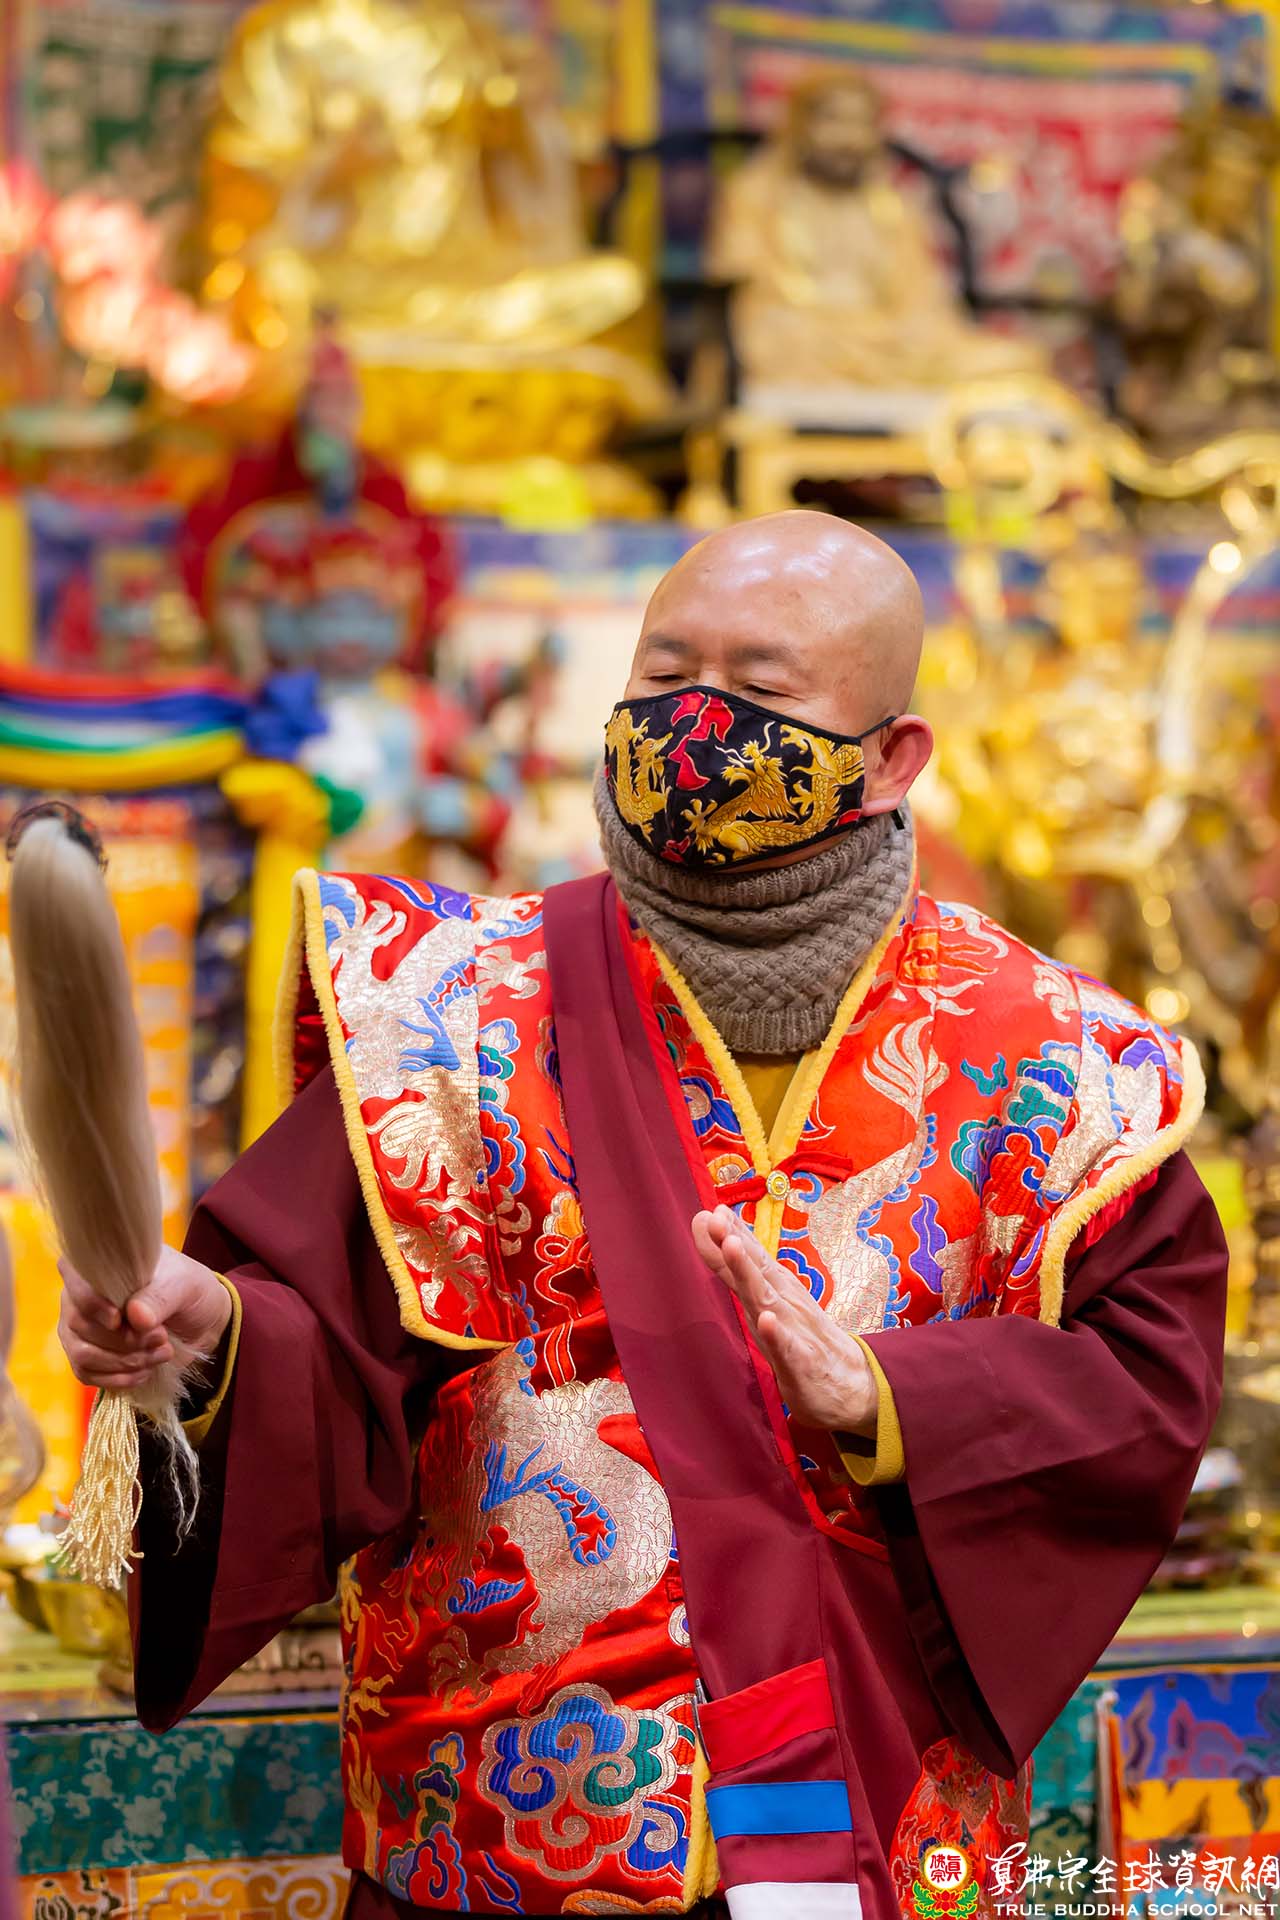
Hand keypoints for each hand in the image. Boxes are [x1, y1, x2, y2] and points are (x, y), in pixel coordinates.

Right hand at [58, 1247, 231, 1391]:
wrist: (198, 1320)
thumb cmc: (186, 1290)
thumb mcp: (183, 1285)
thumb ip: (159, 1297)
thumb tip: (135, 1315)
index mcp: (100, 1266)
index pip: (71, 1275)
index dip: (90, 1302)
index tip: (119, 1319)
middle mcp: (79, 1296)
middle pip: (79, 1323)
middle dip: (124, 1340)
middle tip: (160, 1337)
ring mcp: (79, 1329)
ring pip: (82, 1354)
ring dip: (124, 1361)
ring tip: (160, 1353)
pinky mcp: (87, 1357)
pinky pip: (86, 1375)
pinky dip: (119, 1379)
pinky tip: (145, 1371)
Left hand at [692, 1204, 878, 1436]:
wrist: (853, 1385)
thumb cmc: (806, 1340)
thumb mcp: (773, 1304)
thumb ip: (748, 1273)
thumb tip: (726, 1237)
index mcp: (776, 1290)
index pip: (751, 1258)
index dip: (730, 1235)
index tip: (712, 1210)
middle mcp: (784, 1303)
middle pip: (756, 1271)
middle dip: (734, 1244)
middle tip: (716, 1218)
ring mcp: (795, 1331)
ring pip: (767, 1300)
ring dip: (749, 1274)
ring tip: (733, 1247)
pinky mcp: (804, 1363)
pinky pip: (788, 1348)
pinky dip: (777, 1333)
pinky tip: (768, 1320)